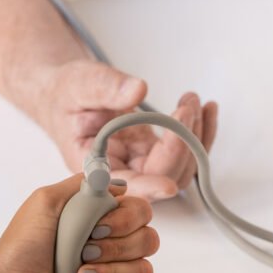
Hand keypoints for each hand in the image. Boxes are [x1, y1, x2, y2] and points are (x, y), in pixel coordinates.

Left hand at [0, 174, 158, 272]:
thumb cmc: (20, 250)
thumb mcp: (46, 201)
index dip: (127, 219)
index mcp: (100, 222)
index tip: (98, 226)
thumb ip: (83, 185)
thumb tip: (120, 184)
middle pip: (149, 240)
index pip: (140, 212)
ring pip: (143, 271)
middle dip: (116, 247)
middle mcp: (111, 248)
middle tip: (84, 251)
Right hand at [35, 60, 217, 200]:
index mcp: (93, 166)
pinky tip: (206, 109)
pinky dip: (200, 132)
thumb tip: (139, 90)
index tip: (168, 186)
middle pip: (162, 176)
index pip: (124, 186)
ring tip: (192, 100)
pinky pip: (185, 153)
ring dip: (196, 136)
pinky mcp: (154, 153)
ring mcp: (141, 164)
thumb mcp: (78, 84)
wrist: (66, 96)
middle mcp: (121, 172)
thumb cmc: (66, 93)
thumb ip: (106, 87)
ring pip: (180, 168)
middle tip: (186, 104)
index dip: (147, 188)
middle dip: (182, 143)